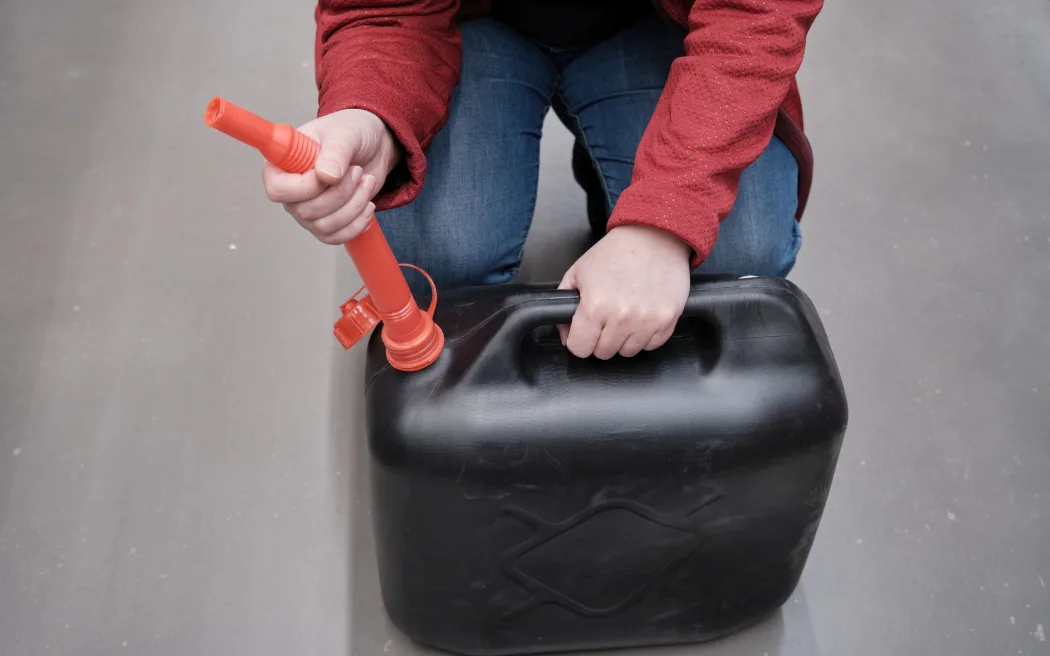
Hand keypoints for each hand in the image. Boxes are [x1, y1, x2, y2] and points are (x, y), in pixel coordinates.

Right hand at [261, 109, 399, 243]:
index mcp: (283, 165)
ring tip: (366, 181)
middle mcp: (291, 192)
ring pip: (325, 226)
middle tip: (358, 172)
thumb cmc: (350, 134)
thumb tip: (325, 176)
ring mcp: (308, 211)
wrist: (372, 147)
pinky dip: (357, 224)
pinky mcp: (327, 224)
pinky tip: (368, 205)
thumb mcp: (344, 135)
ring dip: (353, 206)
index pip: (277, 190)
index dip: (306, 187)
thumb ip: (334, 153)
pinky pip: (336, 236)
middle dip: (341, 193)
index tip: (331, 173)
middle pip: (306, 212)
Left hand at [559, 225, 691, 358]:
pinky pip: (652, 345)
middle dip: (600, 339)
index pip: (580, 348)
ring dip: (623, 339)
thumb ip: (565, 304)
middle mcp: (622, 317)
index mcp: (595, 306)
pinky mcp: (668, 320)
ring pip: (628, 352)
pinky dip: (645, 335)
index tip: (583, 332)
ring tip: (624, 314)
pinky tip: (641, 315)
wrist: (654, 236)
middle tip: (605, 318)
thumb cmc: (616, 251)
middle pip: (603, 353)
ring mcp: (647, 321)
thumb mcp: (578, 272)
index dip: (578, 340)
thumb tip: (566, 335)